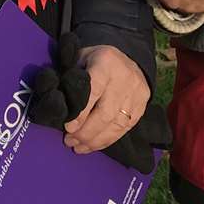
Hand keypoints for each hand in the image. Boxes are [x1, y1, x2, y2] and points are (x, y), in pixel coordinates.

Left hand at [28, 34, 166, 171]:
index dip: (81, 113)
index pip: (94, 91)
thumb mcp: (80, 58)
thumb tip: (61, 108)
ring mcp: (136, 93)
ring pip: (116, 124)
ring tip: (78, 147)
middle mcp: (124, 79)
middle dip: (86, 132)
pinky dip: (108, 140)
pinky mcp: (142, 105)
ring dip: (95, 140)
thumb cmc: (95, 60)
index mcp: (106, 63)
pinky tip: (94, 145)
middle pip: (106, 113)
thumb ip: (72, 79)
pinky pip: (125, 128)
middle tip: (69, 141)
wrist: (127, 56)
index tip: (68, 128)